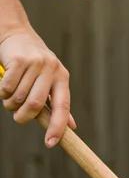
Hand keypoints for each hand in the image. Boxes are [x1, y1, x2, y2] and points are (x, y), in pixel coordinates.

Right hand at [0, 29, 75, 146]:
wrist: (17, 34)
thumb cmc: (35, 64)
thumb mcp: (51, 80)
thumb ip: (58, 102)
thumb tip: (71, 127)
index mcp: (62, 78)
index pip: (62, 108)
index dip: (57, 127)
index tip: (50, 143)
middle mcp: (51, 70)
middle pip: (36, 105)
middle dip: (24, 117)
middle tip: (18, 117)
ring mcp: (35, 63)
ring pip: (19, 97)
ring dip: (11, 105)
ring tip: (10, 101)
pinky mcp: (18, 59)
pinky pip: (7, 86)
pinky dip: (2, 93)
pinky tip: (4, 89)